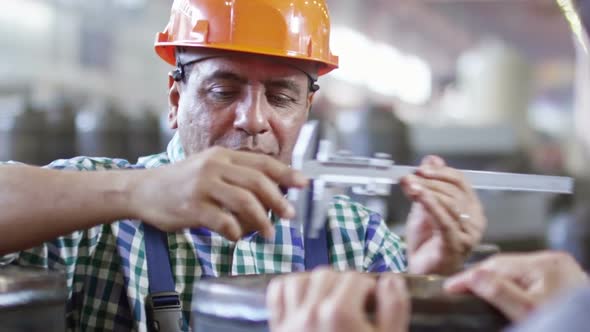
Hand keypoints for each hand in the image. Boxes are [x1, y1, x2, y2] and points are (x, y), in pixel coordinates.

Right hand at [129, 147, 306, 239]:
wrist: (143, 190)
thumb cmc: (181, 182)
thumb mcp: (209, 169)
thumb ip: (236, 176)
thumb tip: (272, 192)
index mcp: (222, 156)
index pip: (262, 162)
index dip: (286, 173)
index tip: (304, 183)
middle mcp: (214, 167)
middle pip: (258, 182)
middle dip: (279, 200)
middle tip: (290, 215)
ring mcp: (203, 186)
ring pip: (245, 202)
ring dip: (262, 220)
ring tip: (268, 234)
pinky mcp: (192, 207)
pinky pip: (224, 222)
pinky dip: (236, 232)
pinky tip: (237, 237)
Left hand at [266, 269, 408, 331]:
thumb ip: (394, 309)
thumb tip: (391, 280)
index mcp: (339, 313)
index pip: (356, 278)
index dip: (369, 289)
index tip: (373, 303)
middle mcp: (310, 311)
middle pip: (328, 275)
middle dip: (344, 284)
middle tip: (355, 304)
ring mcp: (290, 321)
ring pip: (300, 280)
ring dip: (316, 284)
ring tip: (330, 300)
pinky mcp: (278, 330)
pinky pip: (277, 293)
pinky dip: (289, 289)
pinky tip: (304, 300)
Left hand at [400, 155, 485, 274]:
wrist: (420, 272)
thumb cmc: (425, 243)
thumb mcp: (424, 207)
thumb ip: (429, 184)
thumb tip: (431, 158)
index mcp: (471, 208)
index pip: (461, 182)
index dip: (441, 172)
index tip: (421, 168)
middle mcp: (475, 221)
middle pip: (454, 192)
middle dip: (428, 182)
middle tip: (408, 177)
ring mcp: (468, 235)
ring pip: (450, 204)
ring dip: (426, 191)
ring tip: (408, 185)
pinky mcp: (456, 246)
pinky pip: (444, 221)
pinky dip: (430, 205)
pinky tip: (417, 195)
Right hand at [444, 251, 589, 321]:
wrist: (589, 331)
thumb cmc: (566, 325)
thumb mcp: (528, 312)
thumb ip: (500, 292)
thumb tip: (472, 276)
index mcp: (545, 263)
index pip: (495, 265)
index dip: (469, 277)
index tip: (450, 287)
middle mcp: (554, 261)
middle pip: (505, 265)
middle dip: (480, 277)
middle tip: (458, 289)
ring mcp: (560, 270)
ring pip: (515, 272)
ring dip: (495, 282)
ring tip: (475, 292)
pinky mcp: (562, 281)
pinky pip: (528, 279)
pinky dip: (512, 286)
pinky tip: (502, 295)